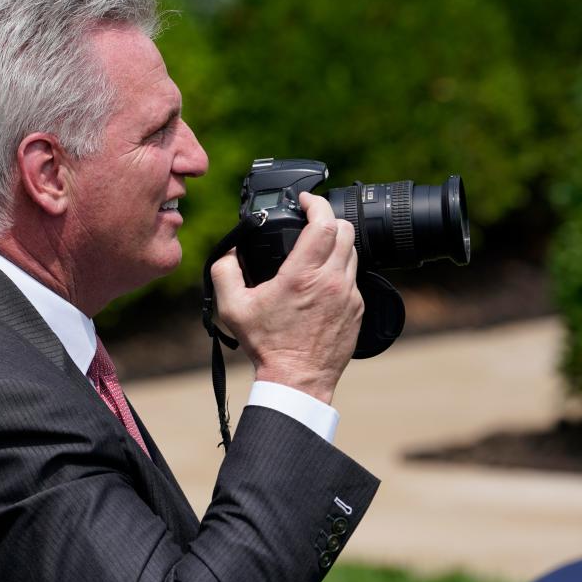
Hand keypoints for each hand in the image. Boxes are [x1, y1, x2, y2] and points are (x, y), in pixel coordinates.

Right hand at [211, 192, 364, 403]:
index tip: (305, 200)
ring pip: (353, 252)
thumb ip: (224, 272)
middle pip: (345, 230)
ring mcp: (349, 296)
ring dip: (336, 243)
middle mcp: (331, 281)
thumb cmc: (267, 346)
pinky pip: (354, 277)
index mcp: (302, 275)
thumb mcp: (233, 308)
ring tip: (316, 249)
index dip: (316, 203)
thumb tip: (228, 251)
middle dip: (329, 218)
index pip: (323, 223)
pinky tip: (322, 279)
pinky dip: (340, 269)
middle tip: (312, 220)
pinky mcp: (357, 309)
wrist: (297, 381)